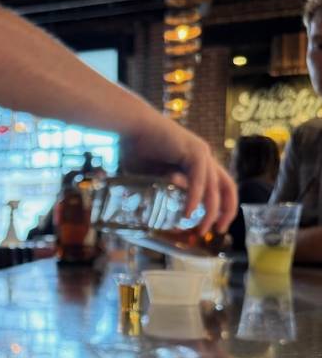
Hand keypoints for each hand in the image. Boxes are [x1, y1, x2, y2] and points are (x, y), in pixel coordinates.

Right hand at [122, 115, 237, 234]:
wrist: (130, 127)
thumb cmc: (135, 149)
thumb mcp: (154, 176)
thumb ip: (166, 188)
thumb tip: (171, 208)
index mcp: (197, 162)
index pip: (220, 187)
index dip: (221, 207)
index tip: (213, 225)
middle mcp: (204, 157)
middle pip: (227, 187)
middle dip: (226, 212)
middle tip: (217, 230)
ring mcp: (201, 153)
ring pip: (214, 188)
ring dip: (210, 211)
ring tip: (201, 228)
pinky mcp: (194, 152)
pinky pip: (199, 181)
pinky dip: (195, 199)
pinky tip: (187, 213)